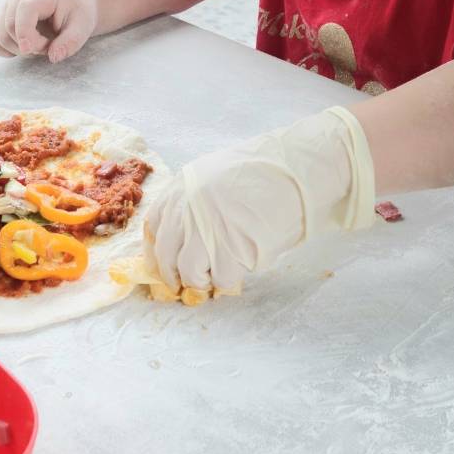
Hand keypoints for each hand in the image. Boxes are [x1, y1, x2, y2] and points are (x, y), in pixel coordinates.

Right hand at [0, 0, 96, 62]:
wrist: (72, 4)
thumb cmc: (77, 13)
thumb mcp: (83, 27)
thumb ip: (70, 42)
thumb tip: (53, 57)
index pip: (24, 10)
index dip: (24, 32)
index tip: (29, 50)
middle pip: (9, 26)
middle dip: (29, 45)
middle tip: (49, 46)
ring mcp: (7, 5)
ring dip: (19, 49)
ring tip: (40, 44)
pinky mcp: (1, 18)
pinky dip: (5, 49)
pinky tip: (24, 47)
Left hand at [142, 108, 376, 293]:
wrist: (300, 170)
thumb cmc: (268, 174)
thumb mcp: (219, 177)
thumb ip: (197, 204)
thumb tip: (186, 241)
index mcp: (183, 186)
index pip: (153, 226)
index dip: (158, 251)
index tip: (165, 265)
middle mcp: (187, 205)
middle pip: (165, 253)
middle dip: (174, 275)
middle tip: (189, 284)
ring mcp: (205, 227)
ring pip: (188, 271)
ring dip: (202, 280)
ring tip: (218, 275)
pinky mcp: (229, 248)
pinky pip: (220, 278)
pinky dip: (229, 280)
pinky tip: (242, 267)